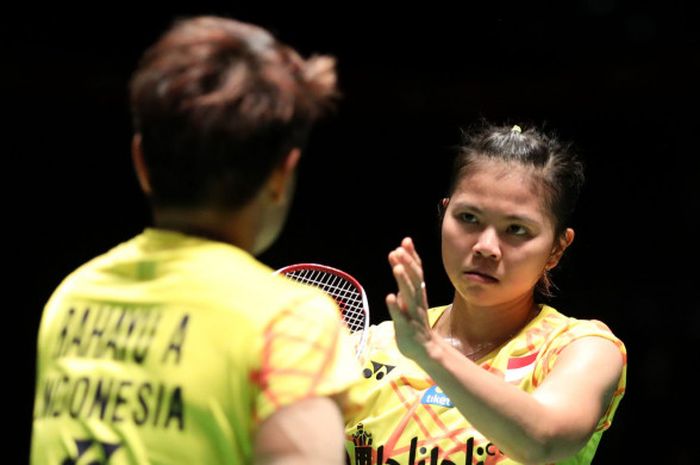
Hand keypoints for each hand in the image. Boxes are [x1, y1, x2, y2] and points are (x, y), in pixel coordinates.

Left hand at [385, 237, 434, 361]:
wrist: (425, 349)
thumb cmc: (414, 319)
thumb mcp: (411, 296)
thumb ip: (406, 278)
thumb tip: (400, 256)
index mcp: (419, 293)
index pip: (417, 271)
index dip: (412, 256)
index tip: (406, 241)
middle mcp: (417, 301)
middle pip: (415, 280)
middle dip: (407, 264)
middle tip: (398, 250)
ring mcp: (412, 314)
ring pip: (409, 296)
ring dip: (403, 281)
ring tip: (397, 267)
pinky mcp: (406, 328)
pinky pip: (400, 316)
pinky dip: (395, 306)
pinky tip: (390, 296)